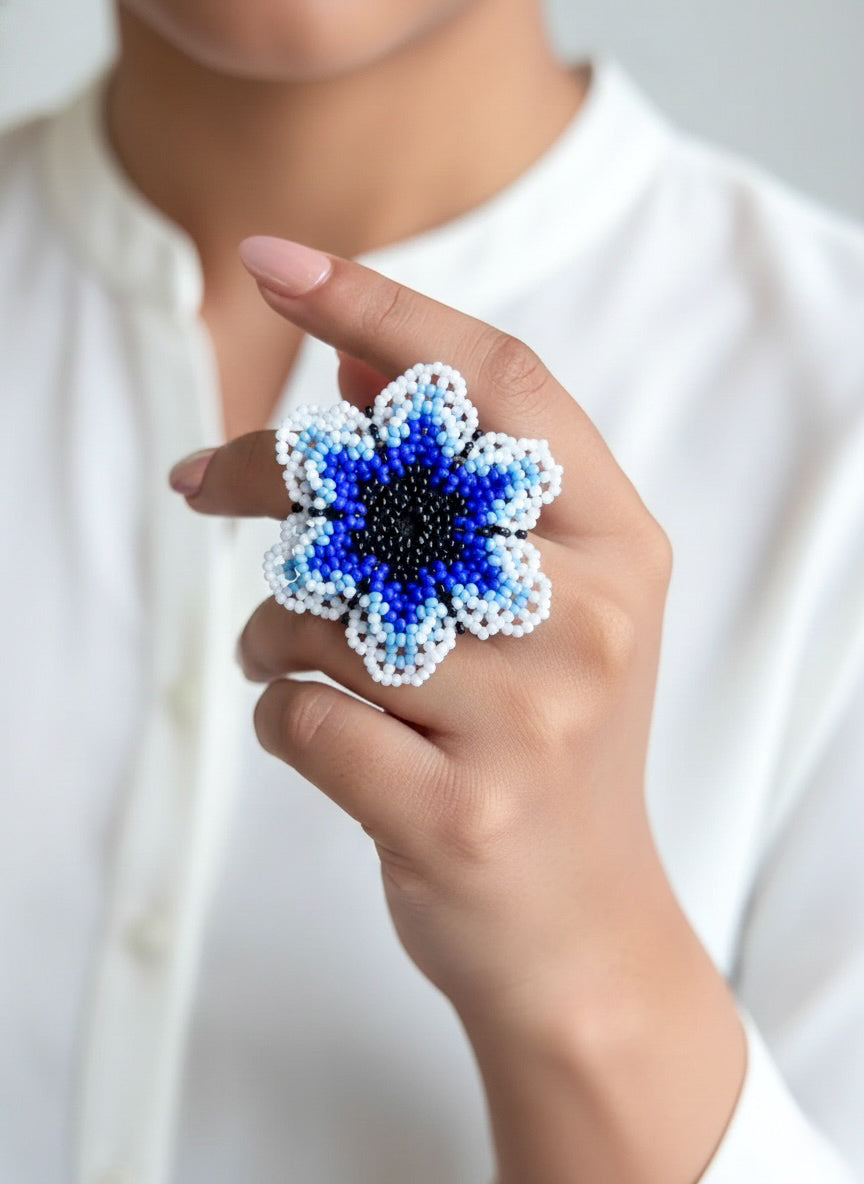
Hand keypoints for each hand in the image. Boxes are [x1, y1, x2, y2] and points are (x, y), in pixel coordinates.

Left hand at [175, 238, 744, 1183]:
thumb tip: (366, 368)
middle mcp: (591, 618)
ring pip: (328, 606)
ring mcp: (533, 721)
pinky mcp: (460, 814)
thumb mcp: (550, 603)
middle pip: (388, 481)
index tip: (277, 265)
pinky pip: (305, 714)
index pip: (499, 384)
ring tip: (290, 652)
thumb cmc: (544, 742)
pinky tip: (313, 728)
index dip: (383, 311)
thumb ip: (471, 482)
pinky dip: (278, 709)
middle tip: (204, 483)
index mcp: (621, 543)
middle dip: (269, 473)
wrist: (580, 927)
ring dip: (274, 622)